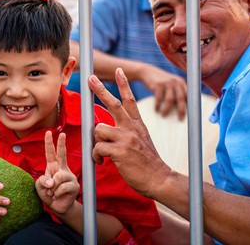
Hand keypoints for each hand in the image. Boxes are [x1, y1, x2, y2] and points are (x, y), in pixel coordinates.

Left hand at [36, 131, 78, 215]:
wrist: (58, 207)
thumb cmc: (49, 194)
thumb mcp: (40, 187)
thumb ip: (42, 181)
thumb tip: (52, 181)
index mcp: (53, 167)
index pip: (51, 153)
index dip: (49, 143)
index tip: (49, 132)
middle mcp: (62, 169)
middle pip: (62, 154)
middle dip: (62, 144)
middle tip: (63, 134)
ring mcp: (69, 176)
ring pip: (58, 177)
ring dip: (52, 188)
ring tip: (53, 193)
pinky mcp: (74, 185)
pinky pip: (62, 187)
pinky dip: (56, 193)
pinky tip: (58, 196)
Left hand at [91, 69, 171, 198]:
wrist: (158, 179)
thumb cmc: (146, 162)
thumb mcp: (141, 140)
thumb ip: (127, 131)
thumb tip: (105, 128)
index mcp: (137, 125)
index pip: (130, 100)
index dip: (123, 84)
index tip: (118, 70)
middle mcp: (131, 128)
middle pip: (113, 104)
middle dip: (100, 90)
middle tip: (91, 78)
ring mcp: (126, 138)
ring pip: (99, 130)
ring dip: (96, 142)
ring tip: (102, 153)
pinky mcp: (120, 151)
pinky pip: (98, 148)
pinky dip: (96, 156)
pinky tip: (102, 162)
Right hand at [138, 64, 186, 119]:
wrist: (148, 72)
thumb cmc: (161, 82)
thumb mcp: (171, 84)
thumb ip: (177, 92)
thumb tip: (182, 109)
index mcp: (181, 83)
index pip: (188, 95)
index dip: (190, 105)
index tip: (191, 115)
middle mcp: (175, 82)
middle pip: (180, 98)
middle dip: (181, 110)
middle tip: (180, 119)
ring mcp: (166, 83)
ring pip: (170, 99)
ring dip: (167, 109)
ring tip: (164, 115)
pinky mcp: (158, 84)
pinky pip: (159, 98)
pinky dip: (158, 105)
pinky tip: (156, 109)